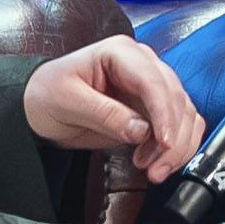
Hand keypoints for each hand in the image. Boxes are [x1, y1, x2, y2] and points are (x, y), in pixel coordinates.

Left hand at [23, 35, 203, 178]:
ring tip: (153, 170)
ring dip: (178, 146)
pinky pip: (182, 125)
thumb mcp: (67, 101)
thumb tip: (141, 130)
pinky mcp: (154, 109)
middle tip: (154, 168)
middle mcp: (143, 65)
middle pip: (176, 99)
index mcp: (121, 53)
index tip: (165, 142)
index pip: (154, 81)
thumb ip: (105, 114)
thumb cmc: (47, 94)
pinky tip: (159, 162)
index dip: (164, 113)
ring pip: (185, 114)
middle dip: (172, 137)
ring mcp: (151, 87)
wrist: (39, 106)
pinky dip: (179, 147)